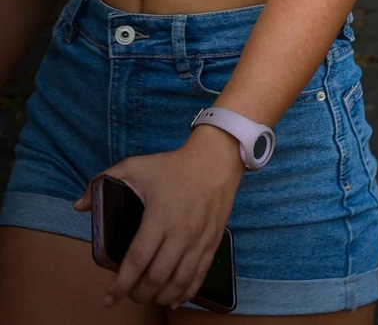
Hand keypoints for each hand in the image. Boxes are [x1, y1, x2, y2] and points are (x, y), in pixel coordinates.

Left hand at [77, 126, 243, 309]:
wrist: (217, 159)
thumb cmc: (173, 165)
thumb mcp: (135, 167)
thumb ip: (103, 182)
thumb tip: (79, 205)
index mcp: (159, 218)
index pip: (137, 260)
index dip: (121, 285)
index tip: (108, 298)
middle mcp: (181, 233)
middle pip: (157, 277)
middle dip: (139, 293)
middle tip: (128, 295)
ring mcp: (199, 239)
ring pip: (180, 280)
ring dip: (162, 296)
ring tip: (149, 298)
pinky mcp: (213, 241)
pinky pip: (201, 274)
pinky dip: (187, 292)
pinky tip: (176, 300)